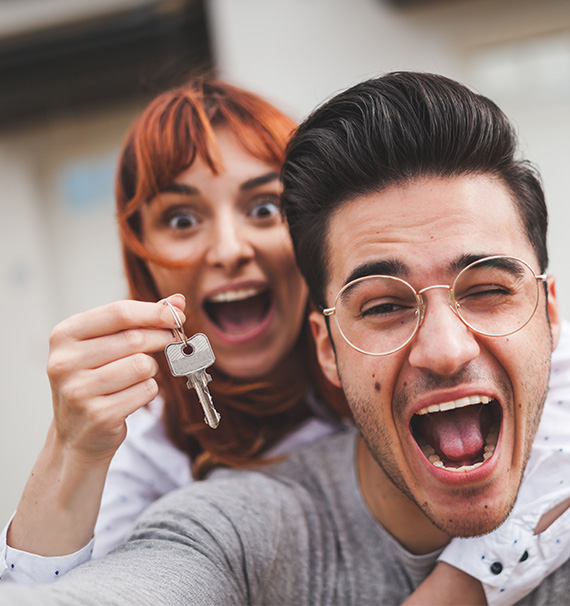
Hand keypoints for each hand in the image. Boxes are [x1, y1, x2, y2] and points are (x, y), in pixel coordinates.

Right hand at [47, 293, 185, 463]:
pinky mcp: (99, 415)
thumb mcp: (106, 344)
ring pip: (142, 365)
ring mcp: (79, 391)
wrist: (77, 434)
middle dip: (161, 338)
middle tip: (172, 339)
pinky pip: (145, 390)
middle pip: (134, 339)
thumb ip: (140, 319)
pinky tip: (131, 396)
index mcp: (65, 336)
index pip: (118, 312)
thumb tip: (177, 301)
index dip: (154, 312)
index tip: (177, 314)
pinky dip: (148, 390)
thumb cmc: (95, 380)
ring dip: (151, 369)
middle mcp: (65, 362)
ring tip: (136, 376)